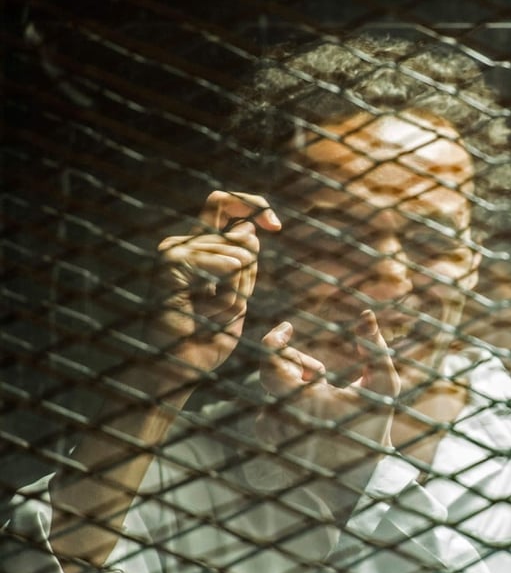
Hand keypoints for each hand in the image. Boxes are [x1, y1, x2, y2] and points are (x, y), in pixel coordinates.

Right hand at [150, 191, 280, 378]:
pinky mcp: (171, 261)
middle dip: (248, 278)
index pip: (224, 204)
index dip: (255, 205)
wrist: (179, 369)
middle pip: (244, 237)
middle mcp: (182, 244)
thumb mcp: (238, 297)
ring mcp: (173, 250)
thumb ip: (244, 264)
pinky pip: (226, 264)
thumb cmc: (206, 341)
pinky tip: (204, 309)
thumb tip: (249, 229)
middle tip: (221, 308)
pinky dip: (227, 293)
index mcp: (197, 248)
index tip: (276, 226)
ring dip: (237, 293)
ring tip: (208, 314)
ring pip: (240, 254)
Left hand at [257, 310, 400, 468]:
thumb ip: (374, 347)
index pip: (269, 357)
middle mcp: (278, 415)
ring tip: (322, 401)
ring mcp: (269, 430)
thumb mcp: (383, 385)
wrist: (359, 479)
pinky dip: (287, 403)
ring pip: (273, 388)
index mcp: (302, 399)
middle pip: (274, 369)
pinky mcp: (267, 440)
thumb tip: (366, 314)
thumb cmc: (373, 428)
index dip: (276, 337)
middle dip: (299, 365)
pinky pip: (268, 406)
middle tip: (323, 377)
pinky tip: (311, 417)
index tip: (288, 328)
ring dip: (295, 385)